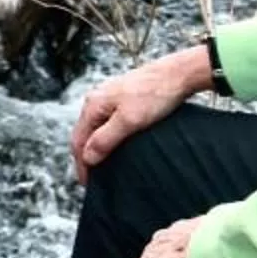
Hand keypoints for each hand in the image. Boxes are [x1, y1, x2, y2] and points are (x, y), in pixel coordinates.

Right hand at [70, 44, 215, 180]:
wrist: (178, 74)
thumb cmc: (154, 95)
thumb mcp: (128, 121)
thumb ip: (105, 139)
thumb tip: (87, 157)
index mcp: (93, 105)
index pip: (78, 141)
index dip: (81, 164)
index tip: (88, 183)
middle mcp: (96, 99)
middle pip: (84, 134)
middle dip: (85, 157)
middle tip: (93, 178)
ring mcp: (109, 97)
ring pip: (95, 127)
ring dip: (96, 147)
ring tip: (103, 165)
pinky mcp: (123, 98)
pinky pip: (107, 122)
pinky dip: (106, 137)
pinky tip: (116, 144)